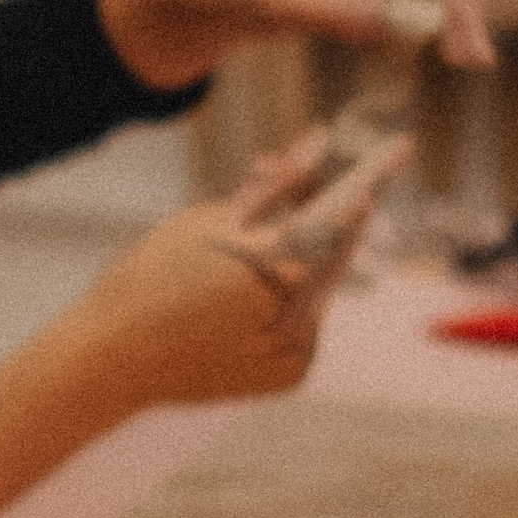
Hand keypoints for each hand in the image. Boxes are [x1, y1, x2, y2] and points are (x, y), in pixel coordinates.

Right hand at [71, 122, 413, 413]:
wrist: (114, 360)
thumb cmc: (151, 277)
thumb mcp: (208, 217)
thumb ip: (272, 185)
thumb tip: (318, 143)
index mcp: (281, 263)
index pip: (346, 204)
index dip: (376, 169)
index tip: (403, 144)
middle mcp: (303, 311)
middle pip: (336, 245)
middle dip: (326, 213)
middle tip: (296, 191)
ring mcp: (300, 348)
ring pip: (319, 284)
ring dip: (298, 260)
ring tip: (238, 263)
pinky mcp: (291, 374)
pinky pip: (303, 322)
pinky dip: (284, 303)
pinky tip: (235, 307)